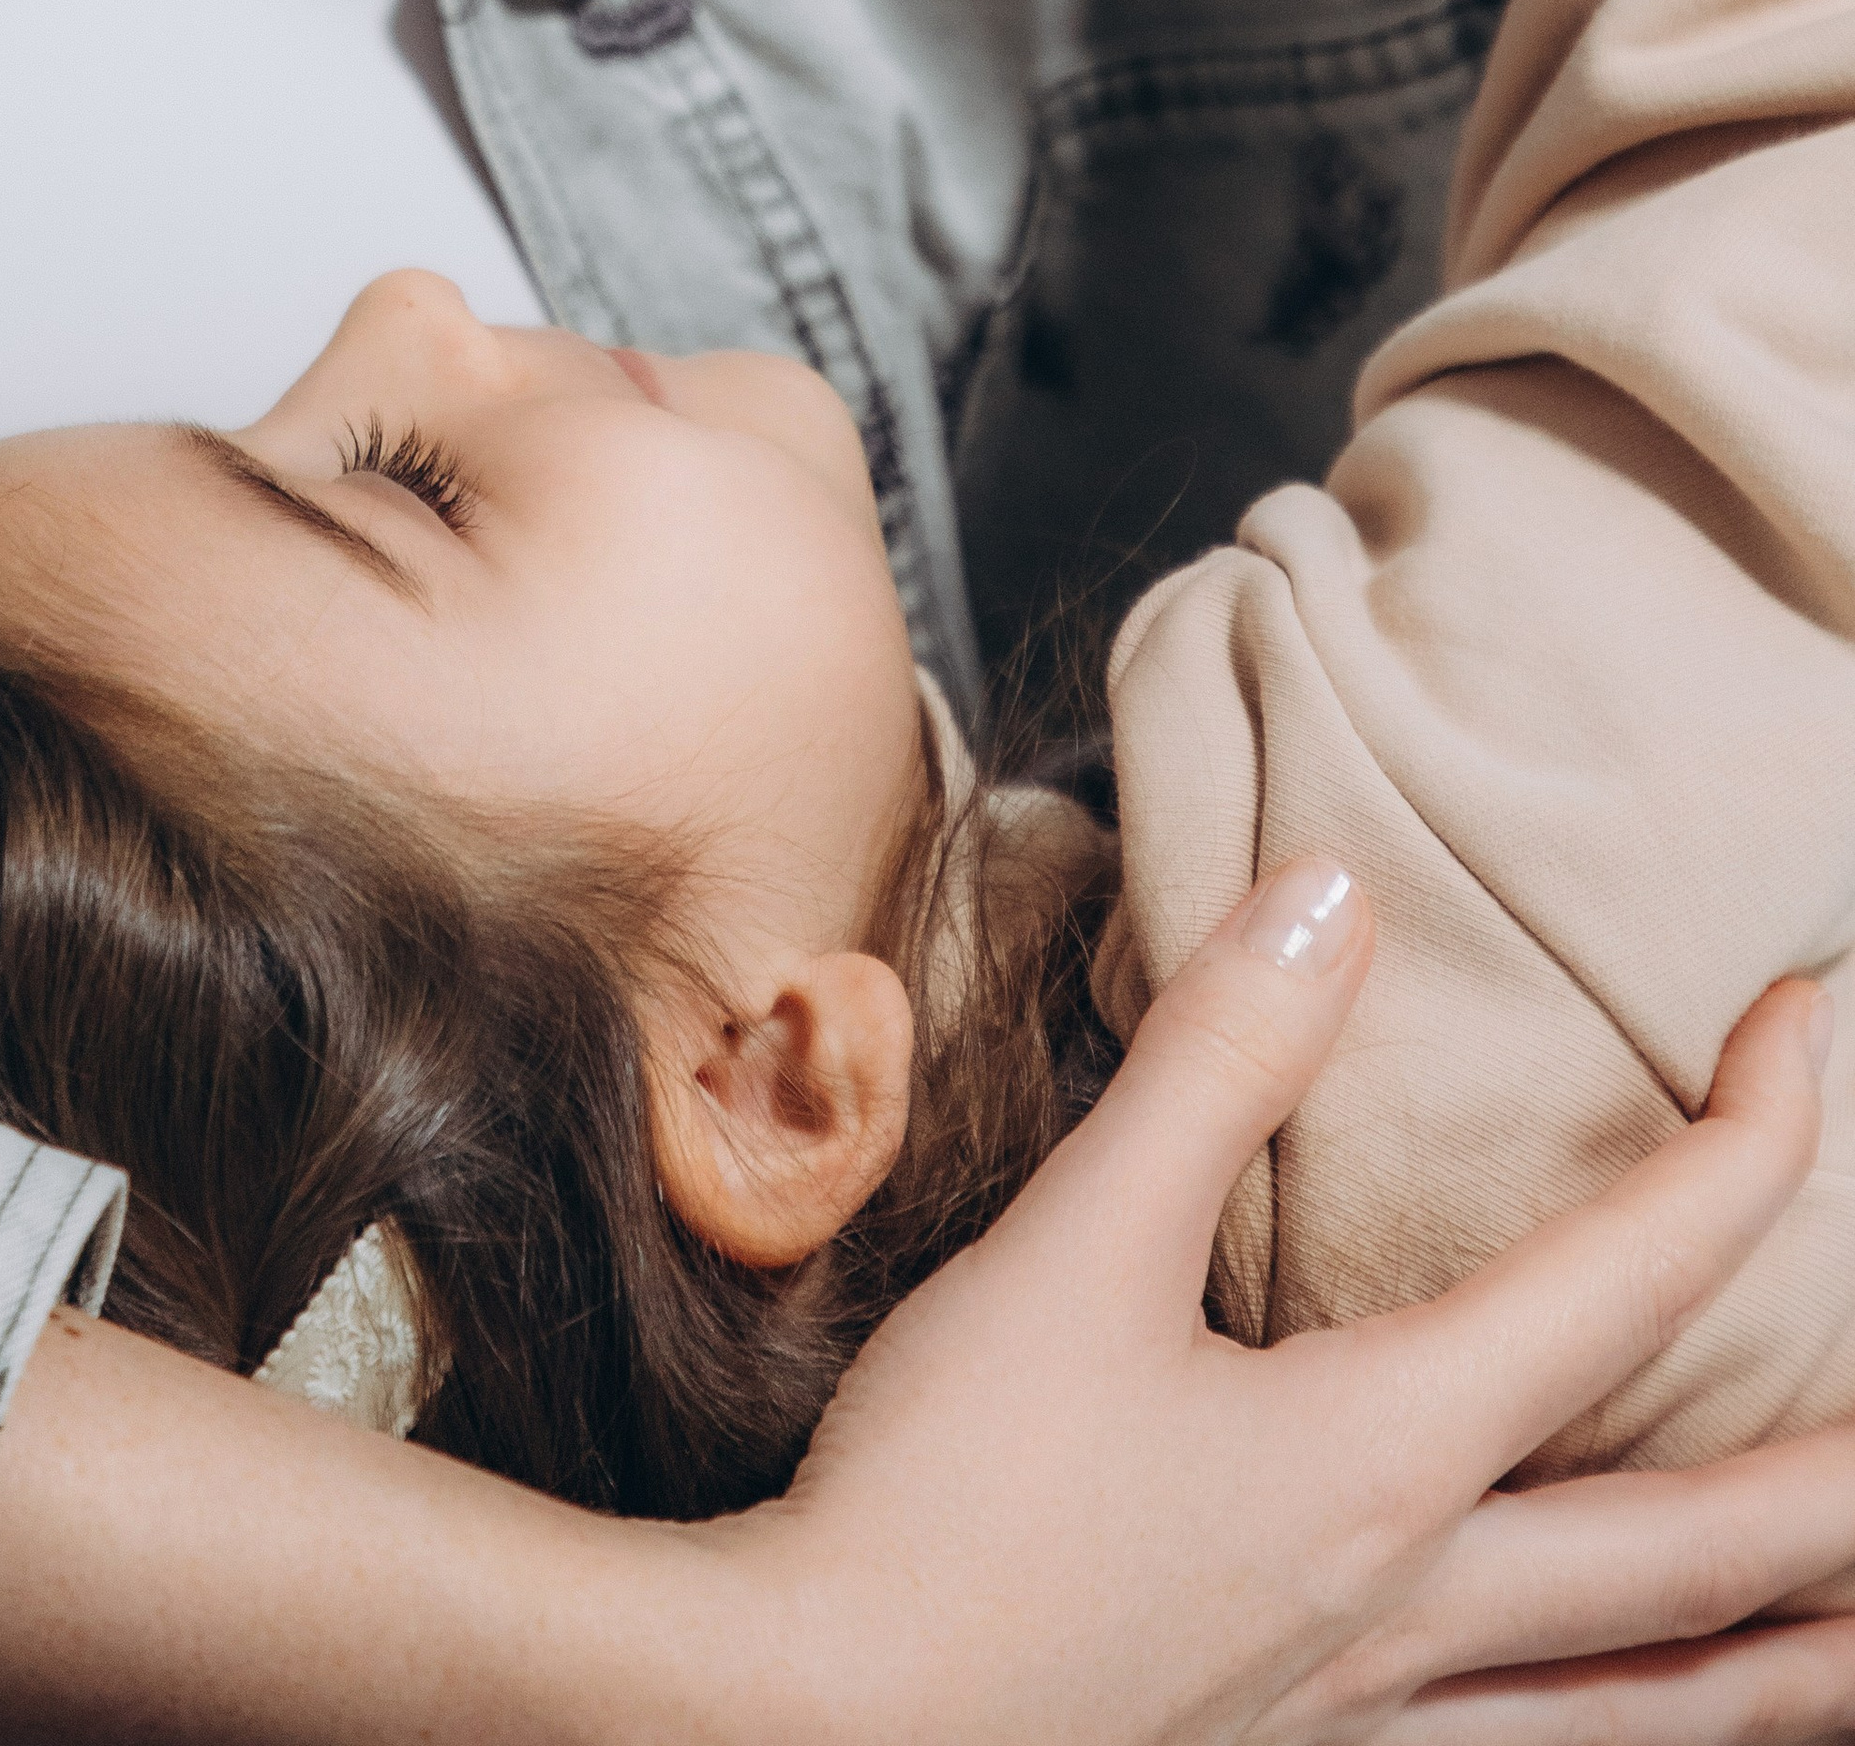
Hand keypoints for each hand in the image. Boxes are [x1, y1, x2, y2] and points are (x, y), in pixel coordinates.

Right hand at [706, 868, 1853, 1745]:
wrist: (809, 1729)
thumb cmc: (941, 1504)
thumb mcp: (1070, 1252)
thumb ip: (1213, 1066)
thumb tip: (1338, 899)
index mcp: (1385, 1459)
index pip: (1631, 1282)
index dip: (1754, 1148)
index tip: (1811, 1029)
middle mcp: (1427, 1608)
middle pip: (1724, 1554)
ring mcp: (1380, 1722)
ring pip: (1670, 1708)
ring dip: (1802, 1655)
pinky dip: (1640, 1729)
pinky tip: (1634, 1714)